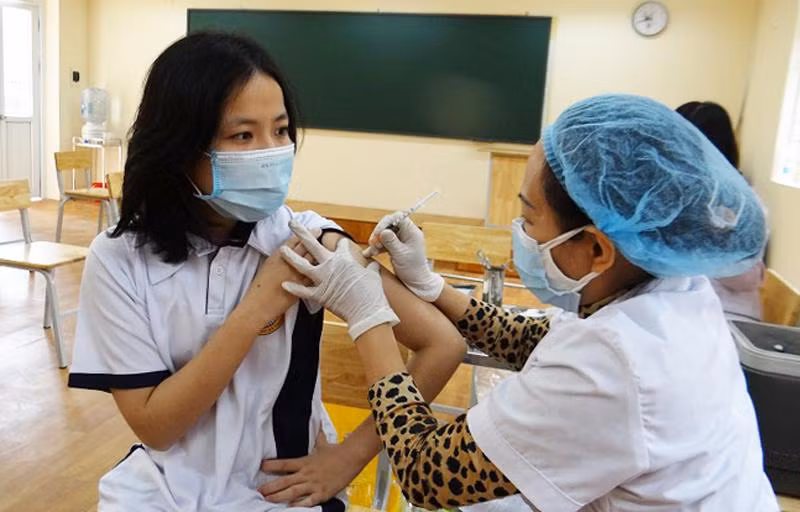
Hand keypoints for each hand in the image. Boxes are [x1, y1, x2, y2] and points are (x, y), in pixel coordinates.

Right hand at [240, 229, 318, 324]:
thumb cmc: (260, 286)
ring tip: (326, 246)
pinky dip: (321, 271)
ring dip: (319, 253)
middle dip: (313, 237)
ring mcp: (296, 275)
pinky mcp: (302, 287)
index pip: (293, 241)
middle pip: (304, 247)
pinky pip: (314, 276)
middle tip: (320, 231)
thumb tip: (288, 251)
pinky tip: (327, 268)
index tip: (310, 228)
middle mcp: (288, 263)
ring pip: (312, 260)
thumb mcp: (267, 267)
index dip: (303, 233)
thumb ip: (279, 258)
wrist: (260, 305)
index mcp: (278, 257)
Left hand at [259, 432, 360, 506]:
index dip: (272, 465)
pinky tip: (289, 508)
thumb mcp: (323, 443)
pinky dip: (299, 505)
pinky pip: (308, 501)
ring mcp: (314, 484)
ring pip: (293, 492)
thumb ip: (316, 436)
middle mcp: (307, 473)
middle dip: (270, 487)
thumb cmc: (337, 451)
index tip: (261, 467)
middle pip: (285, 480)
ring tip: (267, 500)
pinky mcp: (322, 493)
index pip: (284, 463)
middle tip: (259, 491)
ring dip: (279, 497)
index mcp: (305, 461)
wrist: (351, 457)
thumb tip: (316, 423)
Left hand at [280, 220, 398, 338]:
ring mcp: (322, 279)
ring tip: (281, 248)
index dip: (341, 244)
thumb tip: (374, 264)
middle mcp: (330, 265)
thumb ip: (371, 268)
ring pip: (302, 265)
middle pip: (312, 245)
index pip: (340, 245)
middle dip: (302, 232)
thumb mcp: (374, 275)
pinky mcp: (319, 294)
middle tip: (293, 222)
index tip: (341, 243)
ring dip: (291, 256)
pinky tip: (284, 284)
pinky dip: (293, 288)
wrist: (367, 311)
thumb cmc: (372, 293)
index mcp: (344, 258)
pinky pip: (303, 291)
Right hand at [368, 213, 443, 301]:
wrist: (416, 282)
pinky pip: (384, 243)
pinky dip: (377, 248)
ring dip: (376, 242)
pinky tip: (368, 254)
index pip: (397, 218)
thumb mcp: (400, 255)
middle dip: (379, 233)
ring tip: (372, 252)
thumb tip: (383, 231)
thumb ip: (391, 242)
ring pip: (385, 235)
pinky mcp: (396, 247)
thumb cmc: (412, 269)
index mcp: (412, 232)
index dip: (385, 222)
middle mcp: (407, 234)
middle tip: (373, 243)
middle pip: (389, 225)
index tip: (377, 233)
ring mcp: (401, 240)